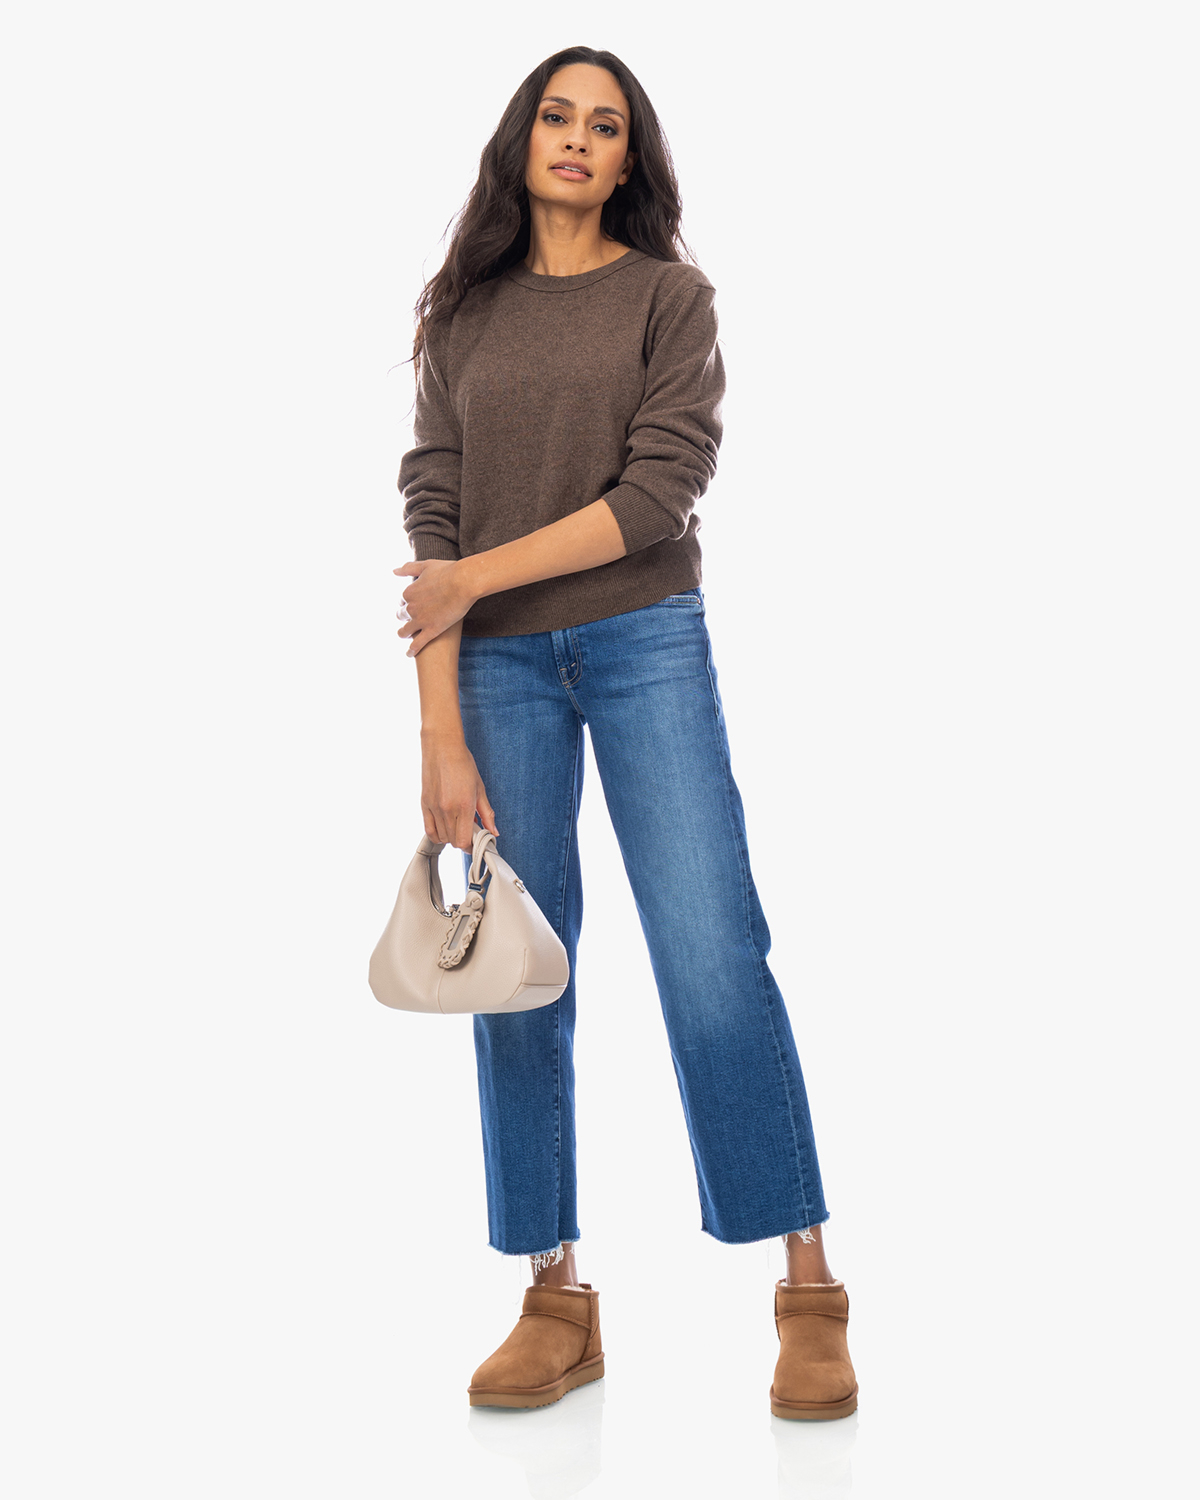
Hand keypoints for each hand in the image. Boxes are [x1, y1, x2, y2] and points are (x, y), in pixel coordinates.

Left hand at [393, 559, 476, 655]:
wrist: (464, 582)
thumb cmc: (448, 571)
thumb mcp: (426, 566)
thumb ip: (409, 568)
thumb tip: (394, 571)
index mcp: (409, 592)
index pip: (402, 600)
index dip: (407, 603)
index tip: (412, 604)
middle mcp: (411, 607)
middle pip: (402, 616)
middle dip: (404, 617)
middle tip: (409, 620)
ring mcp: (420, 620)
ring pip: (405, 631)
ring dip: (403, 634)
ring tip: (404, 636)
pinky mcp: (432, 631)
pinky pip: (417, 644)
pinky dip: (412, 650)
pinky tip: (410, 654)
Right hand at [421, 732, 496, 850]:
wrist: (442, 747)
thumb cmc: (463, 764)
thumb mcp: (480, 788)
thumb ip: (487, 813)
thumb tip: (494, 831)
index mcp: (464, 806)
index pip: (464, 841)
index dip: (472, 846)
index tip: (477, 841)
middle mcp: (447, 810)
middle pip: (453, 842)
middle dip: (463, 841)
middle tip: (470, 830)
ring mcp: (433, 808)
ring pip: (442, 838)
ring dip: (451, 837)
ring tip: (458, 825)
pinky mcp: (424, 804)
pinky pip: (429, 830)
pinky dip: (437, 834)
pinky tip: (445, 827)